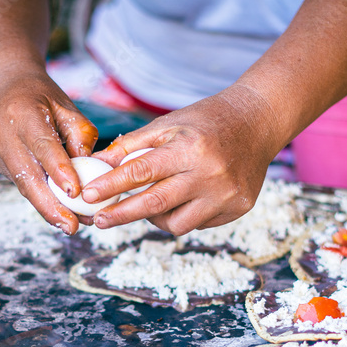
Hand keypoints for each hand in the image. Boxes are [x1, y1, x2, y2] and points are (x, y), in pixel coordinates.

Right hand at [0, 70, 98, 233]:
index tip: (75, 193)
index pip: (43, 147)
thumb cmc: (42, 98)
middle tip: (72, 226)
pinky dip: (42, 200)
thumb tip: (90, 168)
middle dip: (50, 206)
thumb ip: (80, 135)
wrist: (6, 89)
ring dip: (48, 209)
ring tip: (72, 225)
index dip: (59, 171)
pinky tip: (61, 212)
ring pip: (24, 187)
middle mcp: (5, 135)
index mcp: (25, 115)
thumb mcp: (67, 107)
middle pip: (27, 177)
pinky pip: (23, 186)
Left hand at [86, 85, 284, 235]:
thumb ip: (132, 146)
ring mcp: (226, 195)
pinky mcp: (238, 208)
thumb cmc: (206, 121)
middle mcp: (209, 174)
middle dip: (122, 214)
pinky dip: (183, 214)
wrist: (258, 122)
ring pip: (176, 224)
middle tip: (99, 220)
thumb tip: (96, 166)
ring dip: (155, 218)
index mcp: (189, 148)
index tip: (88, 196)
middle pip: (155, 204)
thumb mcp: (168, 124)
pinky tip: (187, 197)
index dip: (111, 186)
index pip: (141, 171)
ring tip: (152, 202)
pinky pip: (198, 224)